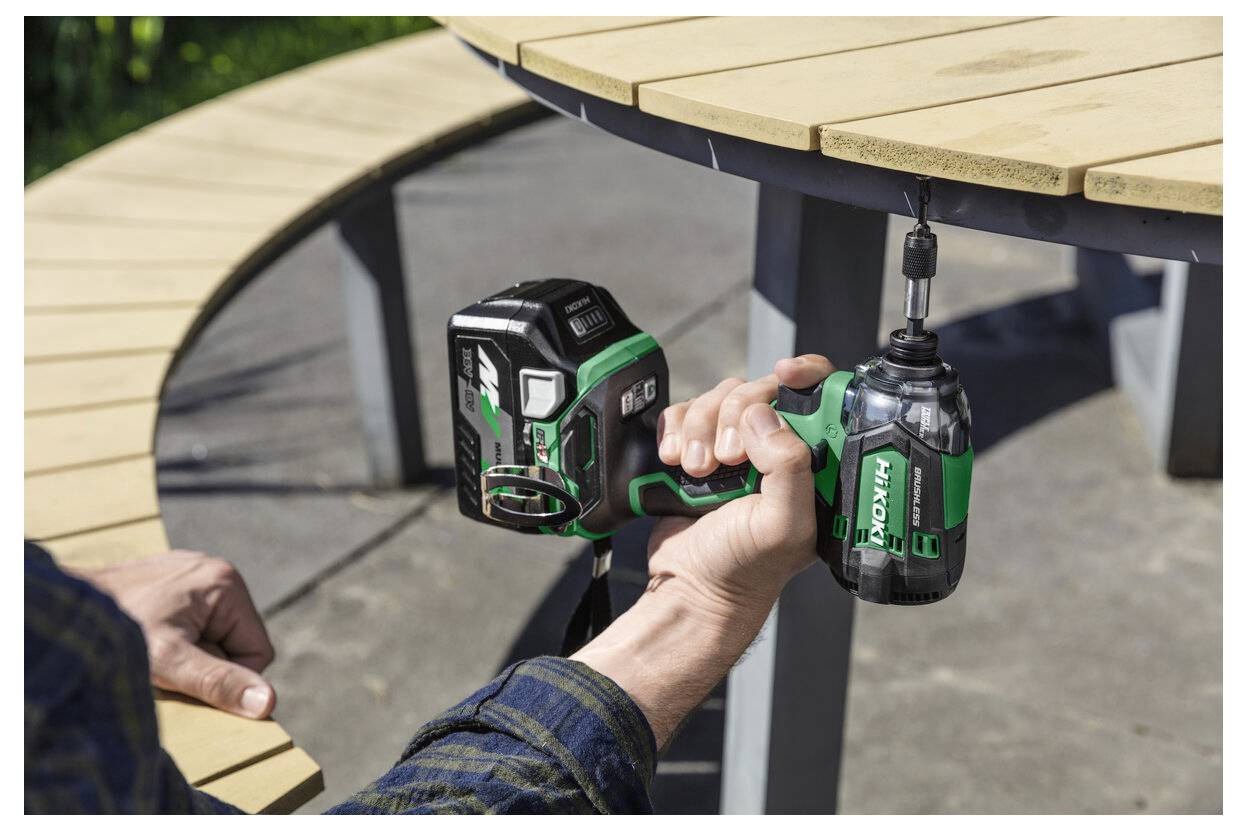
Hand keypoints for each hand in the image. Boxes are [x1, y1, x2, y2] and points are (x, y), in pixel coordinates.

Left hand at [77, 551, 276, 719]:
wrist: (63, 606)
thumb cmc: (115, 631)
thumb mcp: (169, 663)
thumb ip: (218, 682)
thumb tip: (268, 703)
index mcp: (227, 583)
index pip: (258, 653)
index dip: (227, 677)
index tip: (186, 676)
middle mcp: (217, 569)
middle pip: (236, 642)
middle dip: (205, 662)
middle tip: (166, 663)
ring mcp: (194, 572)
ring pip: (214, 634)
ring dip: (189, 652)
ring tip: (155, 650)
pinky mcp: (175, 579)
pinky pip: (195, 621)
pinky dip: (176, 638)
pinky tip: (150, 636)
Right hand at [573, 355, 835, 746]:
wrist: (689, 589)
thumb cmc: (744, 569)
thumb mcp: (782, 524)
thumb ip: (788, 467)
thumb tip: (764, 414)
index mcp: (812, 463)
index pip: (820, 395)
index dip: (805, 374)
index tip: (784, 374)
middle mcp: (777, 449)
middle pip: (758, 389)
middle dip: (735, 418)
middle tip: (728, 459)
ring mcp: (736, 447)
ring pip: (718, 397)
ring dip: (699, 429)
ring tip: (698, 471)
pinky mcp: (698, 447)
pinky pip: (685, 410)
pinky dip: (675, 430)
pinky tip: (675, 460)